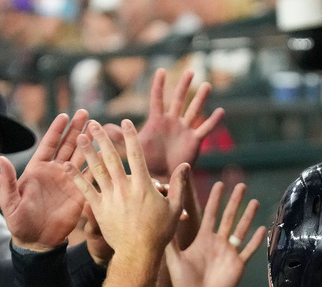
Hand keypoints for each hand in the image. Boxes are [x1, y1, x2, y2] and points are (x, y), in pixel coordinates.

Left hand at [0, 110, 88, 250]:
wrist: (37, 240)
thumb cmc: (19, 222)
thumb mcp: (10, 201)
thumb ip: (8, 180)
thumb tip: (1, 159)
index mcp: (37, 170)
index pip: (49, 145)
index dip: (56, 130)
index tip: (65, 115)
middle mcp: (55, 172)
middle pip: (67, 146)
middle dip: (76, 129)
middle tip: (86, 113)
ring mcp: (68, 182)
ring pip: (81, 157)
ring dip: (88, 143)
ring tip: (98, 128)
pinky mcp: (79, 194)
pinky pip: (89, 177)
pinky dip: (97, 164)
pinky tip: (105, 153)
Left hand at [73, 118, 186, 256]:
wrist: (139, 254)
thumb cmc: (159, 232)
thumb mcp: (174, 208)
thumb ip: (179, 185)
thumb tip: (185, 165)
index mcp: (143, 185)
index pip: (136, 154)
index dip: (130, 136)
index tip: (125, 122)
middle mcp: (125, 188)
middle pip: (111, 157)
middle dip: (102, 138)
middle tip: (93, 123)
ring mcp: (110, 198)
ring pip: (97, 170)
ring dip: (87, 152)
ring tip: (79, 137)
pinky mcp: (98, 209)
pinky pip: (85, 190)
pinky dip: (76, 177)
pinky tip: (66, 166)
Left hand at [103, 68, 224, 180]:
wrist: (161, 181)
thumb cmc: (145, 164)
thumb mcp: (132, 148)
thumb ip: (120, 136)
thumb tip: (101, 126)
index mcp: (157, 122)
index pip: (157, 100)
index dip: (159, 86)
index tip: (161, 70)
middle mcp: (172, 123)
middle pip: (178, 100)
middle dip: (183, 86)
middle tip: (190, 71)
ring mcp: (184, 131)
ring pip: (194, 111)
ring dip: (200, 99)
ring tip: (207, 85)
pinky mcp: (194, 142)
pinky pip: (204, 130)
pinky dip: (212, 122)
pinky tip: (220, 111)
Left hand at [165, 181, 264, 286]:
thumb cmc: (182, 283)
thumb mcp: (174, 259)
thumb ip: (171, 241)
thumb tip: (163, 221)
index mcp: (203, 239)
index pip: (210, 214)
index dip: (215, 199)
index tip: (219, 184)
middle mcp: (217, 243)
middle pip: (228, 217)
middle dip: (234, 201)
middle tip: (240, 185)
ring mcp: (229, 253)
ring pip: (241, 230)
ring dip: (248, 216)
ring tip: (254, 201)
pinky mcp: (238, 265)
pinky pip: (249, 250)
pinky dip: (255, 240)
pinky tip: (262, 228)